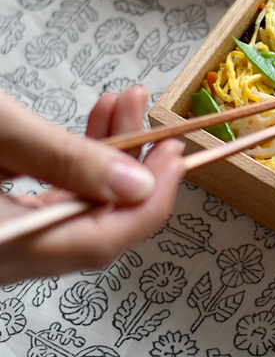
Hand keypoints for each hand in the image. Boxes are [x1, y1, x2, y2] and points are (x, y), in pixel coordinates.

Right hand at [0, 87, 184, 283]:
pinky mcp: (8, 216)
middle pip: (97, 219)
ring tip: (126, 105)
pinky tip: (99, 121)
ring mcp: (10, 234)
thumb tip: (138, 183)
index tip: (175, 159)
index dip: (150, 201)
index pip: (101, 242)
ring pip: (81, 201)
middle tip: (160, 129)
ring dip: (110, 152)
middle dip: (135, 165)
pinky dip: (81, 158)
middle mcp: (9, 251)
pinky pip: (58, 193)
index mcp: (6, 246)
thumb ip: (66, 159)